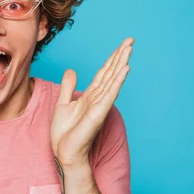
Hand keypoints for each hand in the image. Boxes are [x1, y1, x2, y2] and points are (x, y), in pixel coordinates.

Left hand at [50, 37, 133, 167]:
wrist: (65, 152)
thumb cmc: (64, 133)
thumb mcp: (62, 104)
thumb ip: (68, 87)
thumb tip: (71, 70)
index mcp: (90, 95)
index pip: (104, 73)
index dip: (112, 58)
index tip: (122, 45)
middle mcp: (98, 98)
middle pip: (111, 72)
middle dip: (120, 56)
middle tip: (131, 40)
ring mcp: (100, 105)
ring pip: (112, 80)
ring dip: (121, 64)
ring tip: (129, 49)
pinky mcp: (99, 113)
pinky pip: (110, 94)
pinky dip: (117, 81)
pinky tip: (125, 70)